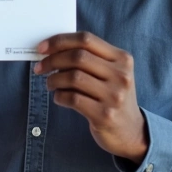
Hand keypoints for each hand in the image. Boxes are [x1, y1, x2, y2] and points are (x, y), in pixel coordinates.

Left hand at [34, 32, 148, 162]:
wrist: (131, 132)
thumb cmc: (112, 97)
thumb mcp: (111, 73)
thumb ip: (90, 58)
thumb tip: (53, 49)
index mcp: (122, 59)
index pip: (86, 39)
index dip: (60, 41)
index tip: (42, 47)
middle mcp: (121, 75)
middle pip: (78, 56)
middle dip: (52, 60)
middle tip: (40, 67)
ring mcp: (114, 96)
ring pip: (73, 77)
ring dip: (54, 79)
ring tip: (50, 84)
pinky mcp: (104, 115)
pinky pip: (73, 98)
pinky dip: (59, 96)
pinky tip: (59, 97)